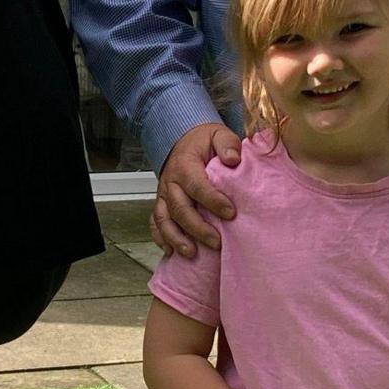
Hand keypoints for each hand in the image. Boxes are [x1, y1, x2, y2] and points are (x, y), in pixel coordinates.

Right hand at [154, 121, 240, 256]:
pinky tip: (171, 252)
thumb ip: (227, 144)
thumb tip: (233, 159)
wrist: (183, 140)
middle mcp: (171, 181)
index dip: (213, 201)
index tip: (231, 214)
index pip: (197, 185)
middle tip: (217, 242)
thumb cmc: (203, 142)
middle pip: (180, 208)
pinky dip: (160, 238)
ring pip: (164, 219)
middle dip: (197, 228)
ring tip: (191, 253)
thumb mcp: (218, 135)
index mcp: (185, 165)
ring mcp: (163, 194)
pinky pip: (155, 222)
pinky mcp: (161, 203)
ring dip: (176, 238)